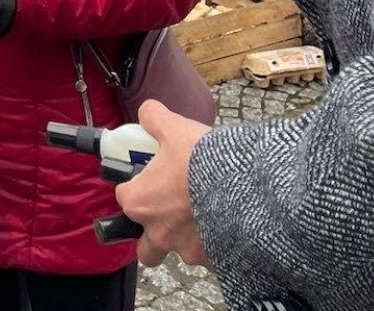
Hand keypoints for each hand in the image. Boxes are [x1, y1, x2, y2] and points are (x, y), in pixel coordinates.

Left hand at [113, 100, 213, 267]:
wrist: (248, 187)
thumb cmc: (203, 159)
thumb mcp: (174, 128)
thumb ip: (154, 118)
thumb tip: (146, 111)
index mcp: (140, 203)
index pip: (124, 197)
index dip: (135, 185)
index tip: (149, 176)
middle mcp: (158, 233)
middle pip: (145, 246)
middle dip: (152, 233)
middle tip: (169, 211)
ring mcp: (186, 250)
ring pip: (178, 251)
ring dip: (185, 237)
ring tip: (204, 213)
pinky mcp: (213, 261)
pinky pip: (208, 256)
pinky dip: (213, 244)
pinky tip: (225, 223)